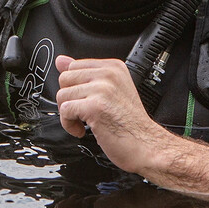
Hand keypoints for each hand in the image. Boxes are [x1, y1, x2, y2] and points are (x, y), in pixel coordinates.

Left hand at [55, 55, 208, 198]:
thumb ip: (85, 74)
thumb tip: (61, 60)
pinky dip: (69, 125)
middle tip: (83, 114)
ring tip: (84, 122)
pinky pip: (65, 111)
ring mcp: (102, 89)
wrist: (147, 146)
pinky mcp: (95, 106)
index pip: (73, 65)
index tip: (83, 100)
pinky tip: (83, 130)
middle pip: (65, 78)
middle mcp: (108, 74)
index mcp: (113, 67)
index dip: (74, 87)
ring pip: (62, 95)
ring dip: (68, 115)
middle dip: (68, 100)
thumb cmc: (131, 124)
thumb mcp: (110, 91)